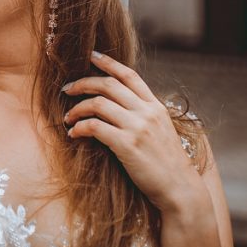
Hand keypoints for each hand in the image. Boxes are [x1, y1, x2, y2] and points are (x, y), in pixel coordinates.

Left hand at [63, 51, 206, 215]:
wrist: (180, 189)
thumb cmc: (166, 163)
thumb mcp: (160, 131)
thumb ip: (143, 115)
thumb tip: (119, 104)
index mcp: (155, 106)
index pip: (129, 75)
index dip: (108, 62)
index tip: (91, 56)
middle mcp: (147, 112)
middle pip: (108, 84)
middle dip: (82, 83)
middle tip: (66, 90)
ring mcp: (138, 127)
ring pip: (97, 104)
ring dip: (76, 109)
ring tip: (68, 117)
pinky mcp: (127, 145)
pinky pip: (94, 127)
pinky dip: (79, 128)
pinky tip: (73, 134)